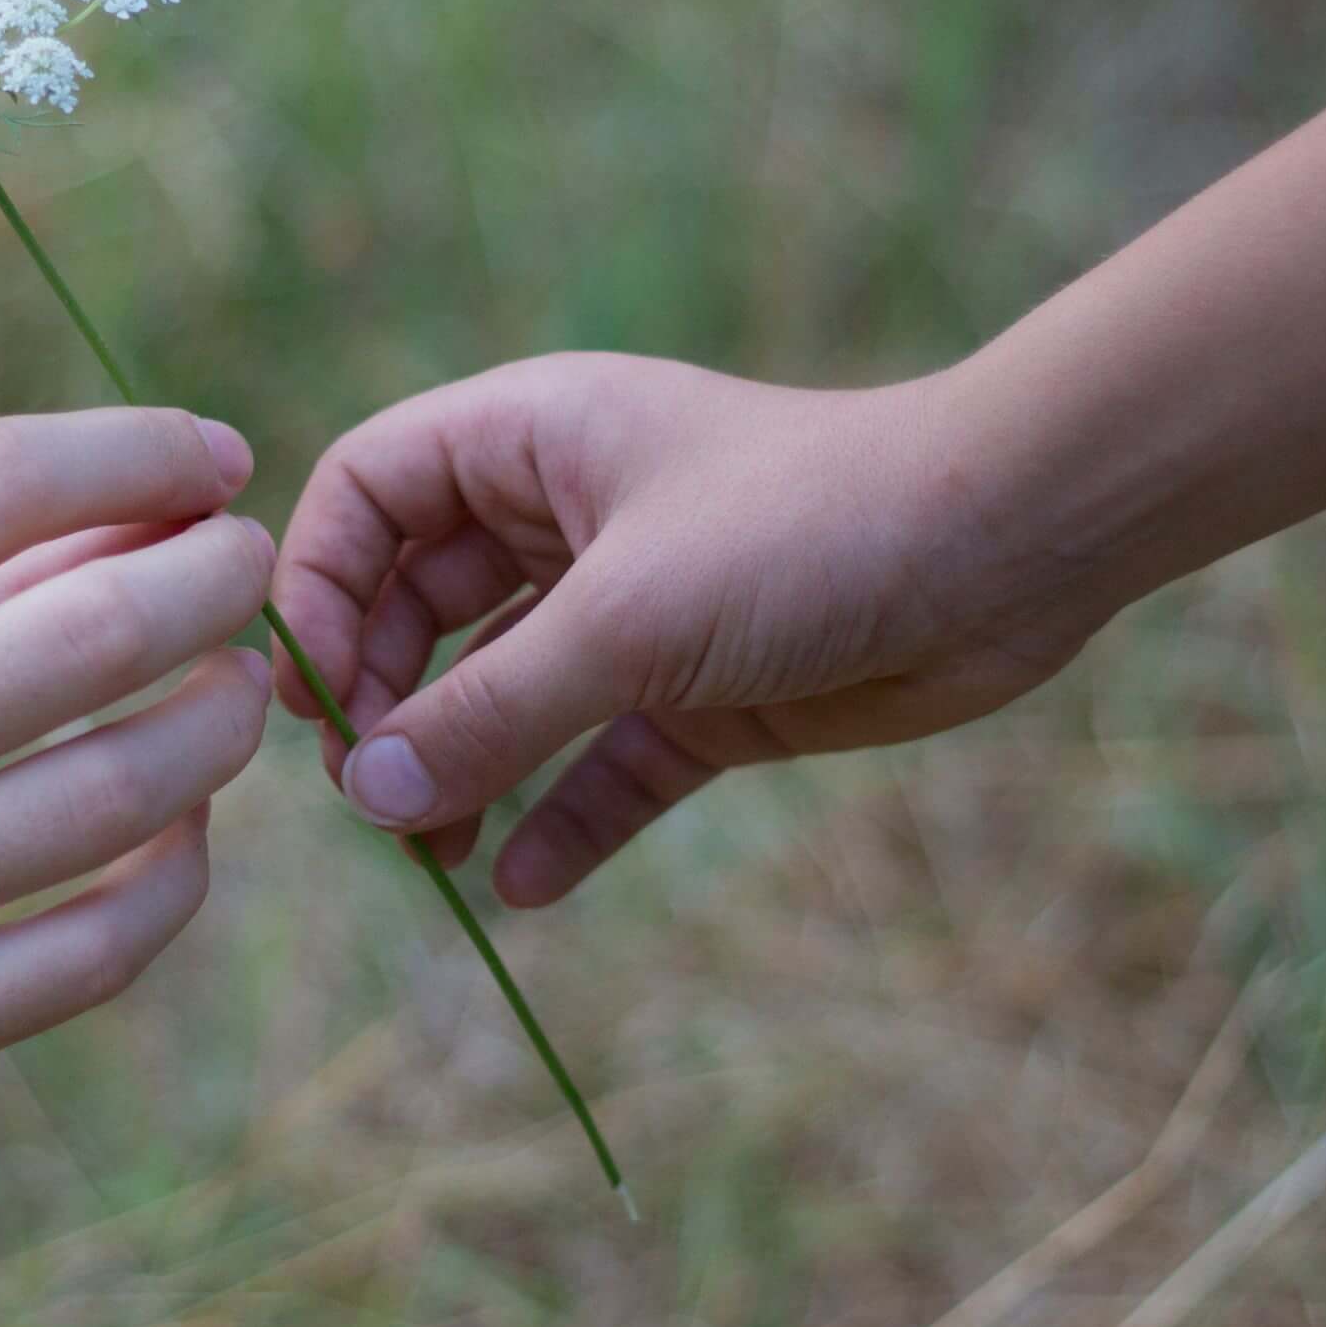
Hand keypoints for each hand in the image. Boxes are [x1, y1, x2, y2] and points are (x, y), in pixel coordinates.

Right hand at [0, 406, 278, 1183]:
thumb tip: (133, 519)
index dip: (128, 451)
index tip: (208, 453)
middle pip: (86, 636)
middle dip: (213, 578)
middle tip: (250, 560)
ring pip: (120, 796)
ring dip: (219, 722)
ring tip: (239, 685)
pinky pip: (95, 953)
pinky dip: (176, 872)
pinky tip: (184, 825)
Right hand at [272, 354, 1097, 907]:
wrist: (1009, 548)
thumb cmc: (804, 530)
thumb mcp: (626, 620)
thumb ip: (492, 710)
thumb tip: (368, 793)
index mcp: (531, 439)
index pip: (369, 494)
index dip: (320, 586)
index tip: (316, 697)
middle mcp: (567, 517)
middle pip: (416, 604)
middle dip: (382, 697)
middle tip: (373, 791)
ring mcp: (635, 608)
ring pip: (503, 693)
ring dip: (457, 770)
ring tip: (432, 851)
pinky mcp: (702, 692)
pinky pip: (599, 762)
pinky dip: (558, 819)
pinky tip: (523, 887)